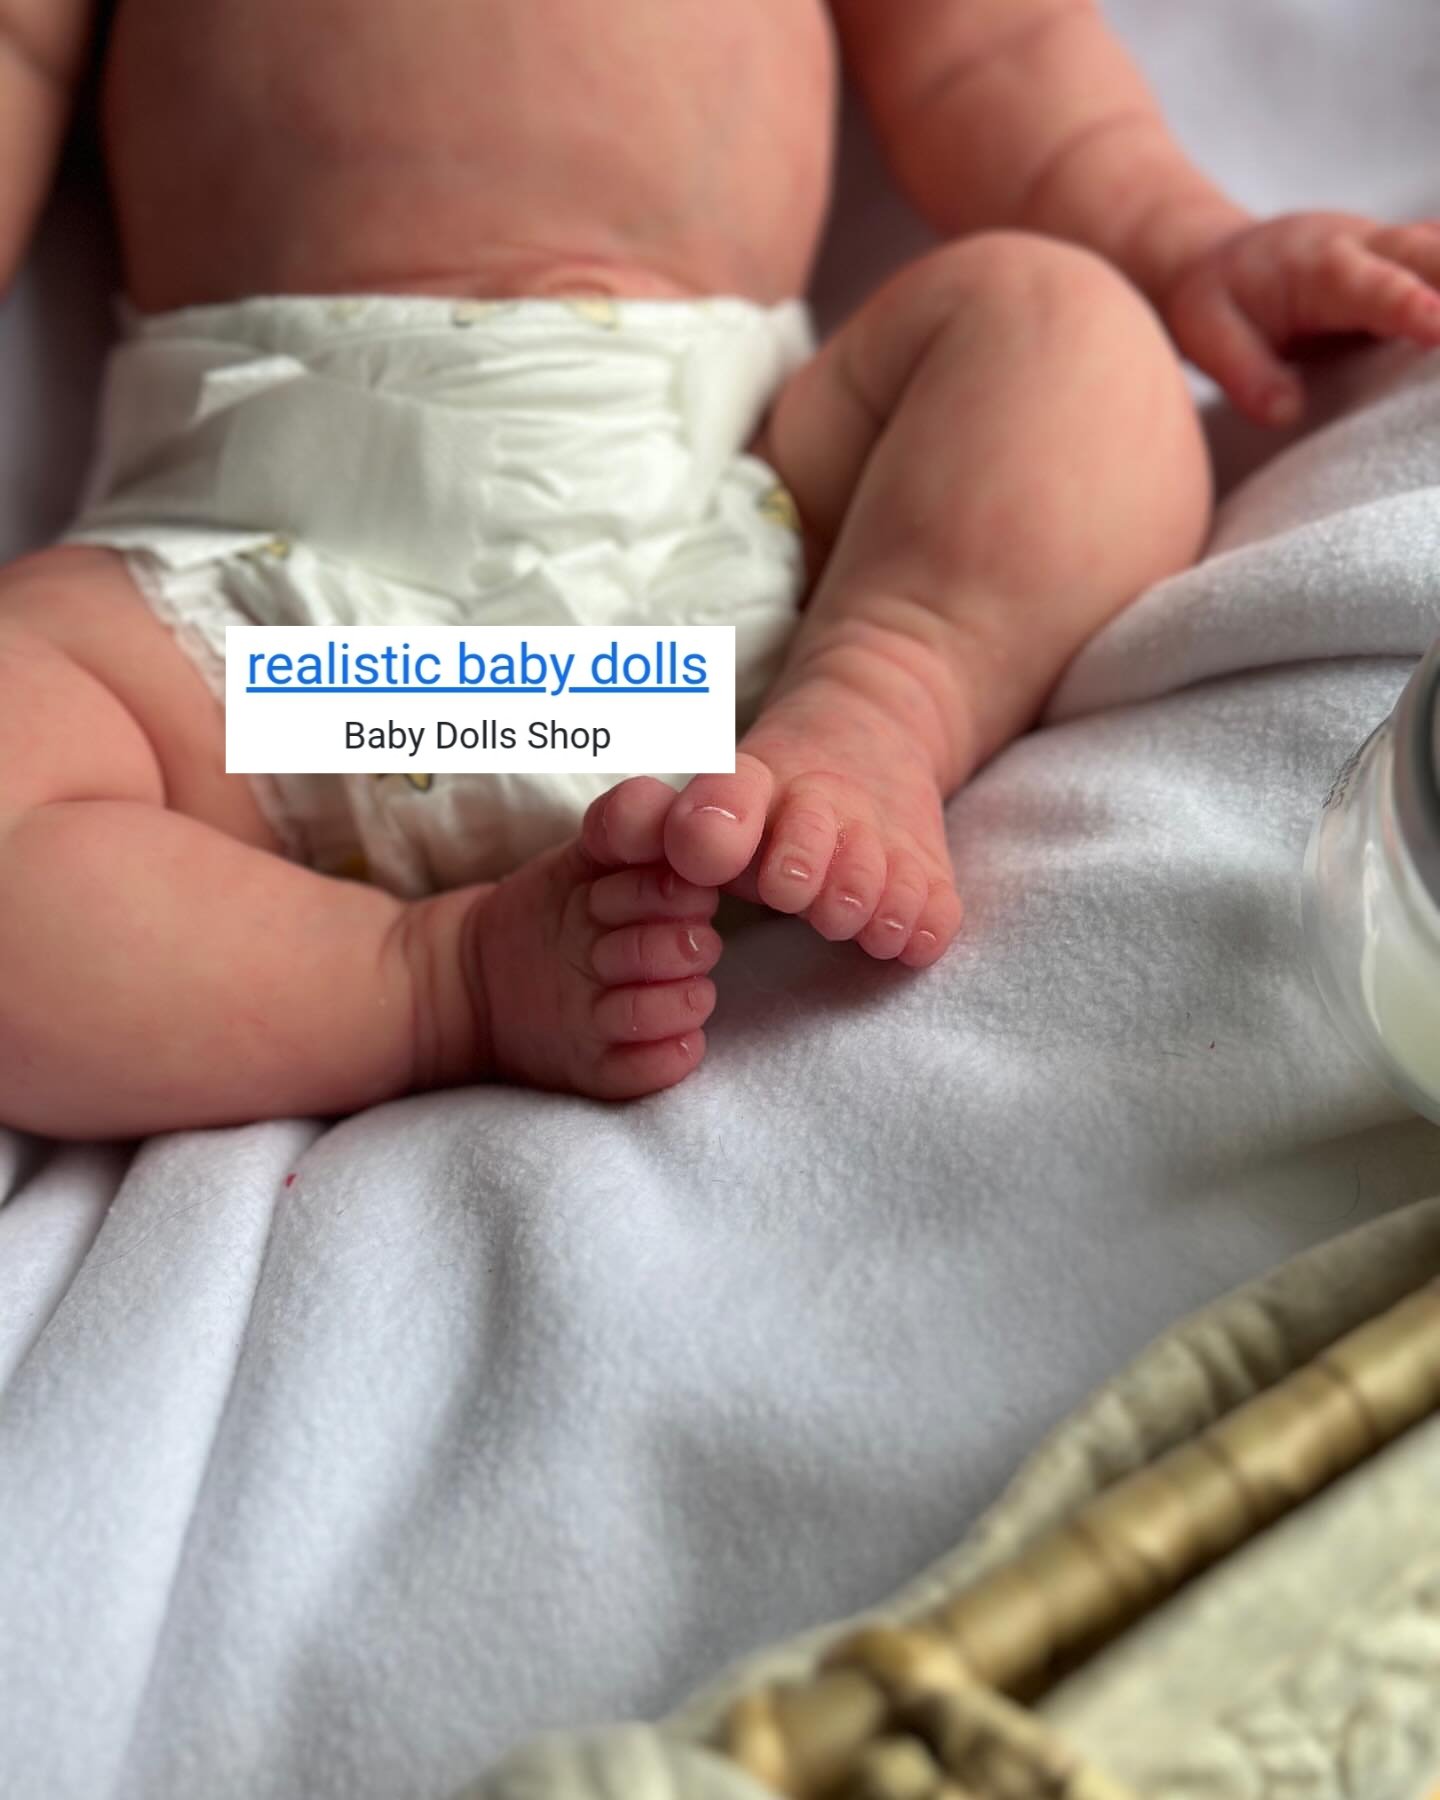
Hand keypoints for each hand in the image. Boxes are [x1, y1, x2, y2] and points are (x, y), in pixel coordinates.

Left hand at [1161, 212, 1439, 425]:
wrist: (1220, 254)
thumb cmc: (1212, 298)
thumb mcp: (1203, 333)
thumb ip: (1245, 372)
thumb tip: (1286, 413)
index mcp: (1320, 264)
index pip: (1374, 287)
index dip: (1413, 306)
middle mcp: (1369, 247)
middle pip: (1437, 256)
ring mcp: (1397, 251)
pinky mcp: (1412, 267)